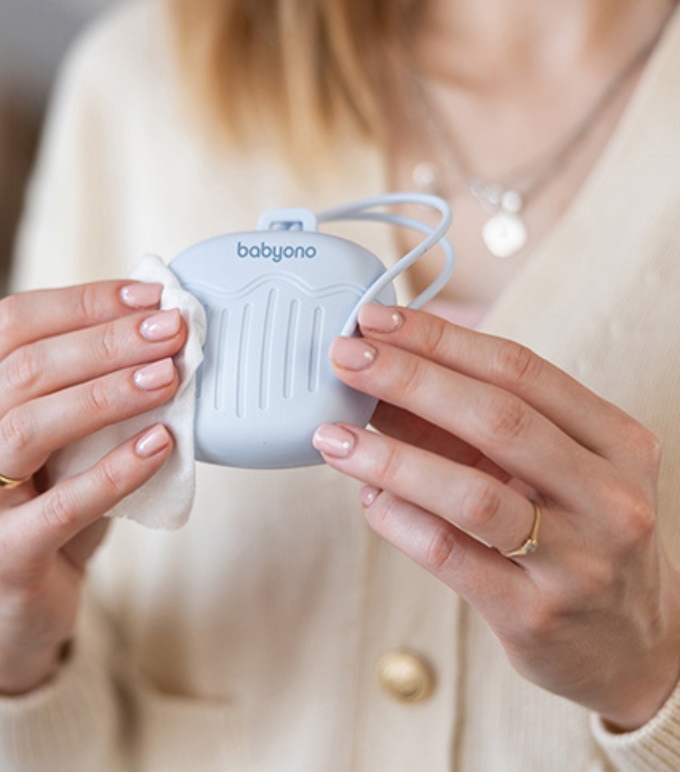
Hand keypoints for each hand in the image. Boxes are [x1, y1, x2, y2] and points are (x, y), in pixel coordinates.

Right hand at [0, 281, 186, 694]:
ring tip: (168, 378)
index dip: (84, 303)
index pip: (11, 323)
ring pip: (30, 425)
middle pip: (23, 368)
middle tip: (171, 333)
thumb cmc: (43, 504)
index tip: (149, 298)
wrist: (14, 606)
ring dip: (108, 394)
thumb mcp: (58, 437)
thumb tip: (155, 329)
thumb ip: (86, 386)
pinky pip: (62, 503)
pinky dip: (116, 469)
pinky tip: (160, 445)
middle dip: (106, 342)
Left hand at [313, 302, 679, 729]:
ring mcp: (576, 559)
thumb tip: (389, 376)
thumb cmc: (584, 539)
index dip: (441, 339)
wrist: (633, 647)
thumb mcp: (560, 469)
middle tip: (346, 357)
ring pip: (469, 492)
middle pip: (496, 417)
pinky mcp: (533, 613)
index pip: (520, 369)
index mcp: (616, 442)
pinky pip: (449, 553)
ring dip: (389, 455)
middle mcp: (606, 495)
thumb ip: (487, 425)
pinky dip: (398, 518)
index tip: (379, 320)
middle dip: (409, 378)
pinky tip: (366, 495)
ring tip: (333, 434)